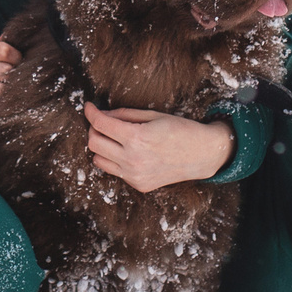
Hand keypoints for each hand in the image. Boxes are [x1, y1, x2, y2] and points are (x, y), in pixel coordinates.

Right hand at [0, 39, 21, 117]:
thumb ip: (8, 46)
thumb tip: (25, 39)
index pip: (4, 51)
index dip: (17, 58)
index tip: (17, 63)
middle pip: (4, 71)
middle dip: (14, 76)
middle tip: (15, 79)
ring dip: (8, 92)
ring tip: (9, 90)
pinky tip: (0, 101)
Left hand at [83, 107, 234, 192]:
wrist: (202, 155)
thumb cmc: (180, 130)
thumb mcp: (152, 115)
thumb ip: (123, 115)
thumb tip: (101, 115)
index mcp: (137, 138)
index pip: (101, 124)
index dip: (91, 113)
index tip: (89, 107)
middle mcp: (132, 159)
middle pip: (93, 143)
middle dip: (94, 129)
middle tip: (102, 122)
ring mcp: (135, 175)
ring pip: (99, 159)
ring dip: (101, 146)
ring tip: (115, 138)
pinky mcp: (138, 185)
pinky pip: (115, 170)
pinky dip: (115, 159)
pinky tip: (130, 152)